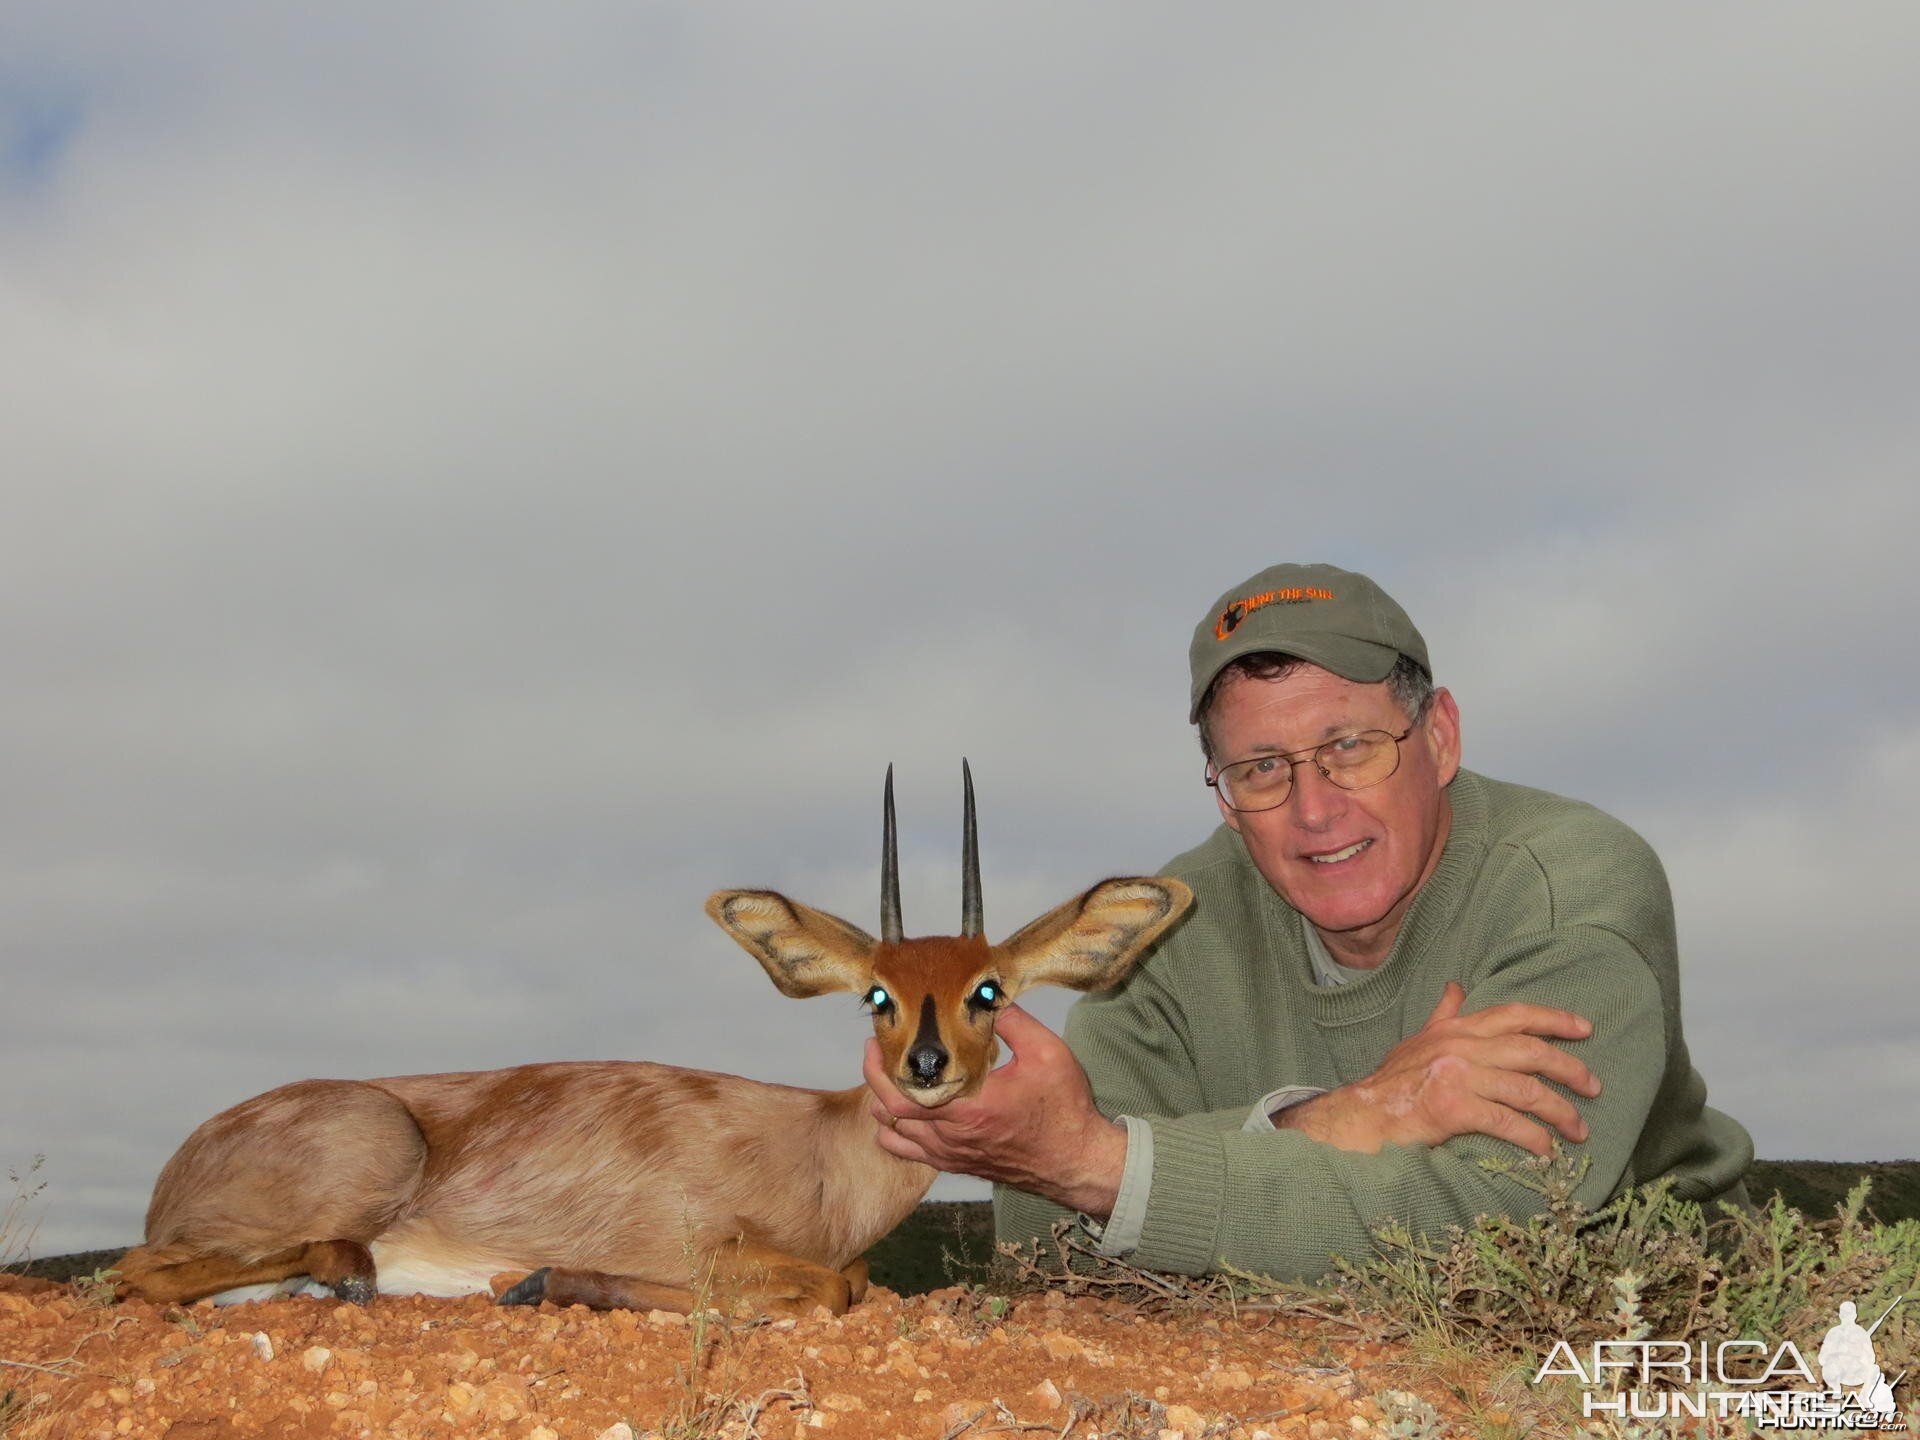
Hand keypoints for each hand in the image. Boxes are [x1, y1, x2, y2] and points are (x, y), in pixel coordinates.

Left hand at [863, 1004, 1127, 1217]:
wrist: (1078, 1161)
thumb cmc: (1064, 1110)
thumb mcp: (1047, 1053)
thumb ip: (1014, 1022)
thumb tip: (987, 997)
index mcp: (967, 1108)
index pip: (901, 1095)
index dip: (879, 1069)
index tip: (877, 1041)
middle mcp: (951, 1136)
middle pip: (889, 1115)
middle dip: (875, 1081)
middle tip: (876, 1052)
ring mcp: (952, 1154)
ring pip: (896, 1136)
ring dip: (885, 1107)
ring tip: (890, 1077)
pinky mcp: (959, 1164)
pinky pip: (913, 1154)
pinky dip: (898, 1134)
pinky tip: (907, 1113)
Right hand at [1279, 982, 1600, 1155]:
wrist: (1360, 1116)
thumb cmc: (1390, 1084)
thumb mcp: (1417, 1041)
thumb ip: (1444, 1016)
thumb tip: (1457, 987)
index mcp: (1455, 1029)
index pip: (1513, 1014)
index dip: (1553, 1018)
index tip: (1585, 1028)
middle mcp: (1459, 1046)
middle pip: (1530, 1050)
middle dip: (1569, 1068)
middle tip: (1594, 1086)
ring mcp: (1457, 1075)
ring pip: (1526, 1089)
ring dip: (1560, 1111)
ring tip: (1579, 1129)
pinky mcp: (1453, 1107)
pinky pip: (1507, 1122)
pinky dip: (1533, 1138)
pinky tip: (1546, 1151)